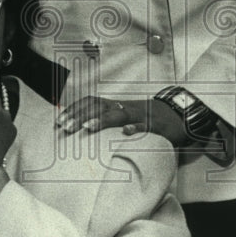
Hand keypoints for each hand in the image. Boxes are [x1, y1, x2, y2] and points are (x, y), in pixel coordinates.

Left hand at [56, 96, 190, 147]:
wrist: (177, 115)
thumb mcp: (124, 116)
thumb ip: (106, 119)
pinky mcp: (155, 125)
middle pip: (99, 108)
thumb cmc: (145, 118)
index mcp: (116, 105)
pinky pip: (145, 126)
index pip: (91, 102)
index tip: (58, 120)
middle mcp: (125, 107)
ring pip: (119, 115)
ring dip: (103, 120)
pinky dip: (135, 128)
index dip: (74, 109)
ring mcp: (140, 115)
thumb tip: (81, 127)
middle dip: (80, 116)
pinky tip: (125, 133)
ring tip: (87, 128)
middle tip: (65, 127)